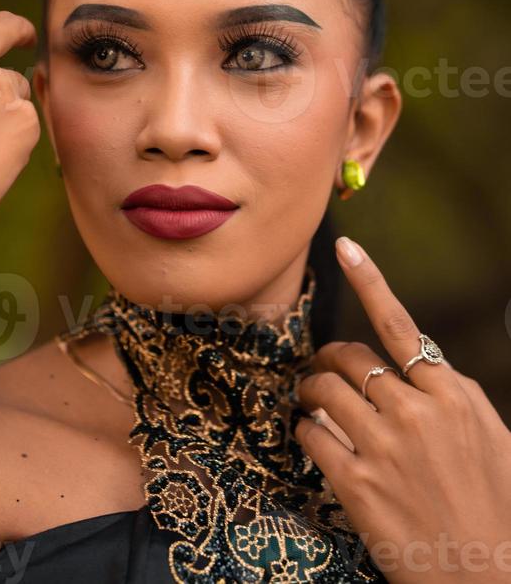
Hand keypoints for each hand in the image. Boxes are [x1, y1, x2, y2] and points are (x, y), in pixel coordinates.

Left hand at [293, 236, 510, 583]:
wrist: (492, 578)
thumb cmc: (497, 507)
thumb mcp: (489, 436)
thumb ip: (449, 395)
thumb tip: (414, 367)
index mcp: (452, 394)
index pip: (399, 325)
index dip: (369, 280)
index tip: (345, 247)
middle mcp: (415, 412)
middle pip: (349, 356)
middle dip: (329, 357)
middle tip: (322, 368)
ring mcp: (384, 448)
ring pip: (323, 390)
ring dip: (309, 390)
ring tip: (311, 399)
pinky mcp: (357, 485)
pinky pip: (311, 435)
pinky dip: (305, 429)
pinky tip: (312, 436)